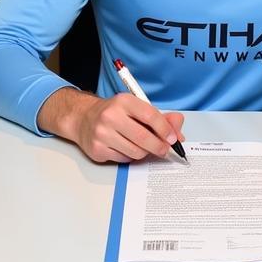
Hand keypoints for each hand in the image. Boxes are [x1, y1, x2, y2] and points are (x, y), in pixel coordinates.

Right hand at [39, 88, 184, 163]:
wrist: (83, 118)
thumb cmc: (115, 113)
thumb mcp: (136, 108)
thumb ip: (159, 117)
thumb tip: (178, 129)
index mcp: (124, 101)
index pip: (150, 115)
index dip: (165, 129)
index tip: (173, 138)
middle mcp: (111, 116)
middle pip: (143, 138)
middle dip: (159, 146)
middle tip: (165, 150)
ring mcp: (102, 134)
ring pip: (135, 152)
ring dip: (144, 152)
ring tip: (143, 146)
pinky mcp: (97, 149)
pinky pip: (123, 159)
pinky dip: (130, 157)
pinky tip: (126, 148)